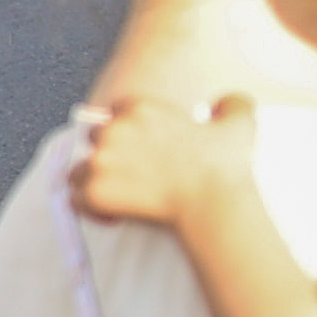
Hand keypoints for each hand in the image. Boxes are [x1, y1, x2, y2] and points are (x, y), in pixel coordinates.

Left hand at [71, 92, 261, 229]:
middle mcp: (114, 130)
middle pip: (93, 137)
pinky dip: (90, 208)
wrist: (214, 204)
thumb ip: (234, 104)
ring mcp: (100, 162)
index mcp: (141, 109)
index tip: (140, 148)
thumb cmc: (225, 167)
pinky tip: (111, 214)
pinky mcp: (94, 193)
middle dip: (106, 153)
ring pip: (79, 169)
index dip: (127, 130)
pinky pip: (76, 199)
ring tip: (117, 195)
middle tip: (128, 172)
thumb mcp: (240, 125)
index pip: (116, 112)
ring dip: (93, 181)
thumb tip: (223, 102)